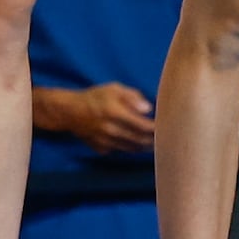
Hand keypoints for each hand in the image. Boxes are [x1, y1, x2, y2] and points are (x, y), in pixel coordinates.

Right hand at [37, 80, 158, 152]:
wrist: (70, 112)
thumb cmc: (94, 97)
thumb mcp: (114, 89)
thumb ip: (132, 97)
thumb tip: (148, 108)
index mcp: (116, 113)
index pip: (144, 126)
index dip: (158, 129)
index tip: (167, 127)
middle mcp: (112, 130)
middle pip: (141, 140)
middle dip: (155, 140)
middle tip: (165, 137)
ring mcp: (106, 141)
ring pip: (133, 148)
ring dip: (145, 146)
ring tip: (154, 142)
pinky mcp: (102, 148)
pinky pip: (121, 150)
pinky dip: (130, 148)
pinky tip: (136, 143)